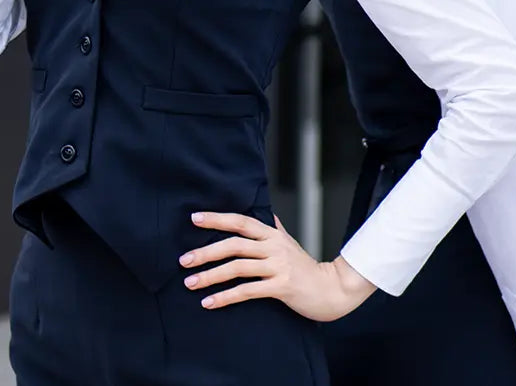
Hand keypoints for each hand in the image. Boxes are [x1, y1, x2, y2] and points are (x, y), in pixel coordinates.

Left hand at [179, 212, 375, 321]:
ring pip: (238, 267)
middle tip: (184, 260)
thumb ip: (274, 228)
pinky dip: (225, 297)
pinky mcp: (281, 287)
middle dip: (206, 251)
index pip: (241, 221)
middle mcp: (274, 247)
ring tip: (191, 283)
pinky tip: (209, 302)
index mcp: (273, 235)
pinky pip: (247, 291)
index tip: (194, 218)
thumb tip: (266, 213)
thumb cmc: (307, 268)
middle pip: (234, 244)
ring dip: (211, 276)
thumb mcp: (289, 244)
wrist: (332, 290)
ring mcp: (278, 267)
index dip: (217, 218)